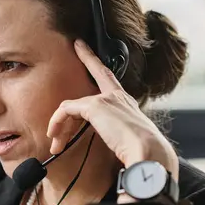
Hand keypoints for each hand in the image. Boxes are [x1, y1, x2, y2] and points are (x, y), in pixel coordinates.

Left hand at [47, 39, 178, 179]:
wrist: (149, 156)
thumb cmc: (146, 156)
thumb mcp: (134, 144)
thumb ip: (125, 142)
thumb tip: (124, 159)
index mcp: (130, 106)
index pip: (114, 84)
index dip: (103, 68)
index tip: (96, 55)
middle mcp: (120, 98)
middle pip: (100, 72)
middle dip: (88, 56)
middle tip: (79, 46)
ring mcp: (108, 100)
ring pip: (74, 105)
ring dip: (60, 124)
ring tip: (55, 144)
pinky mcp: (96, 107)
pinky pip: (66, 111)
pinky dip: (57, 123)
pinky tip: (55, 138)